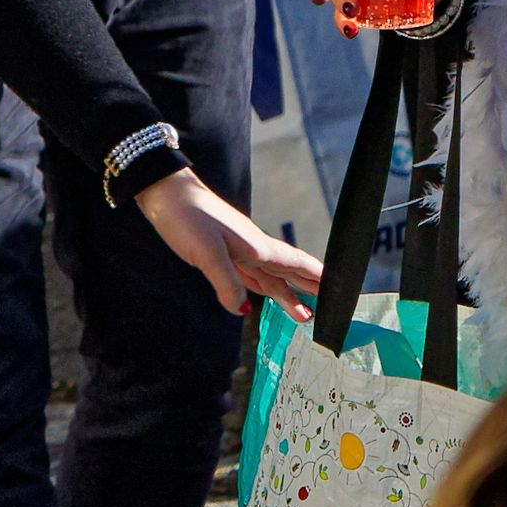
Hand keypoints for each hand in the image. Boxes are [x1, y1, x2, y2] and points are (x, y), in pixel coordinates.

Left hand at [138, 168, 324, 318]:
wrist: (165, 193)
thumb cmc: (187, 217)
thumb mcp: (208, 254)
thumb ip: (227, 282)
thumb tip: (242, 310)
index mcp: (257, 247)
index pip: (296, 264)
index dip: (318, 277)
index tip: (341, 290)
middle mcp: (253, 248)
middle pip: (288, 273)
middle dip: (309, 291)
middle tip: (327, 312)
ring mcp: (238, 249)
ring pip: (269, 276)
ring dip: (286, 294)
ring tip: (303, 313)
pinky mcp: (221, 252)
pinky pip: (249, 275)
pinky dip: (259, 288)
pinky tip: (258, 299)